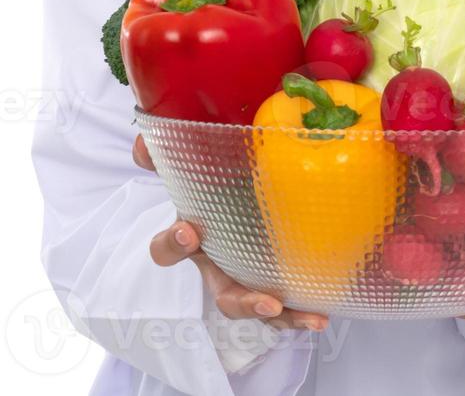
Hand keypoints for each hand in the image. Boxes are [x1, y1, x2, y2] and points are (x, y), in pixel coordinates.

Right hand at [136, 134, 329, 332]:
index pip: (169, 250)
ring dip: (283, 316)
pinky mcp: (276, 282)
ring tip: (310, 318)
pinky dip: (302, 312)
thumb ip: (170, 151)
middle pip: (224, 297)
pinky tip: (322, 315)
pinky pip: (287, 305)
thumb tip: (143, 145)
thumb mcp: (195, 164)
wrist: (244, 187)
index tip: (189, 232)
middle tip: (265, 300)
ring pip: (262, 308)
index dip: (173, 245)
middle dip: (243, 302)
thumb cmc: (215, 179)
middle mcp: (221, 267)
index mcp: (194, 239)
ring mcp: (249, 278)